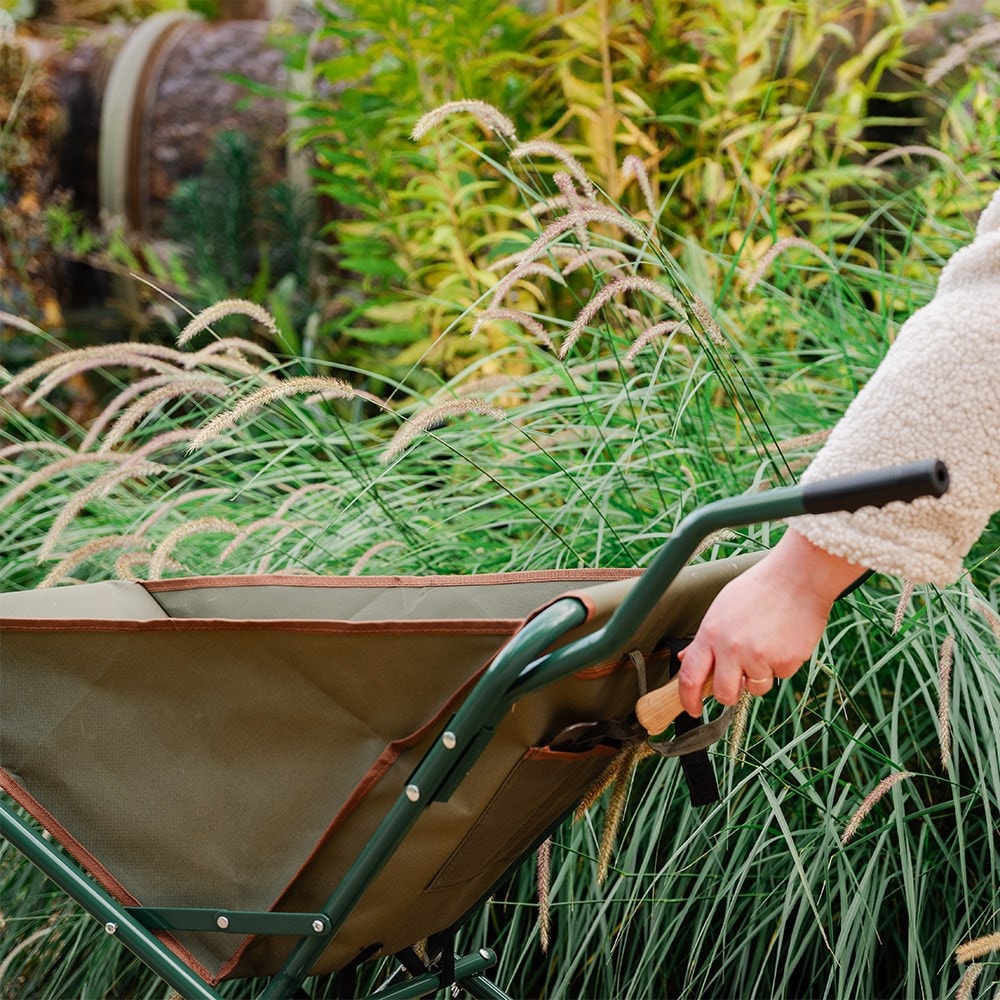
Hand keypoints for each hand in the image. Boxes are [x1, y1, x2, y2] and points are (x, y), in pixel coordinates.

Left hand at [677, 529, 865, 716]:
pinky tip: (784, 639)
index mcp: (710, 633)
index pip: (689, 676)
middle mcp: (731, 648)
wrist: (798, 576)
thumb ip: (706, 638)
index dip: (688, 700)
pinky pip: (780, 676)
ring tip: (768, 644)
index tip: (692, 710)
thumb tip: (687, 660)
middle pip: (724, 694)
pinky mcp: (785, 662)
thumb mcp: (722, 608)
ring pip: (755, 688)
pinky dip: (782, 663)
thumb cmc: (759, 589)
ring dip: (760, 675)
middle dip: (730, 694)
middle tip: (738, 681)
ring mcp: (758, 657)